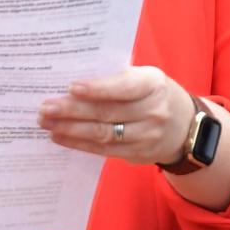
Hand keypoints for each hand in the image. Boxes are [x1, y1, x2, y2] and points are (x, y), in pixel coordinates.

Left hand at [40, 66, 193, 164]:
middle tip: (46, 108)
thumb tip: (74, 75)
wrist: (184, 125)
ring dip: (70, 129)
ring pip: (102, 133)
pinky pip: (103, 150)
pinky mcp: (138, 154)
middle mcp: (153, 110)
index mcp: (153, 84)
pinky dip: (79, 144)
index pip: (124, 87)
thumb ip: (117, 76)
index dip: (97, 88)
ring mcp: (147, 135)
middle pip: (107, 112)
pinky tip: (60, 136)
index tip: (70, 87)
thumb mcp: (144, 78)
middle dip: (72, 110)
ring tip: (46, 122)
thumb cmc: (152, 93)